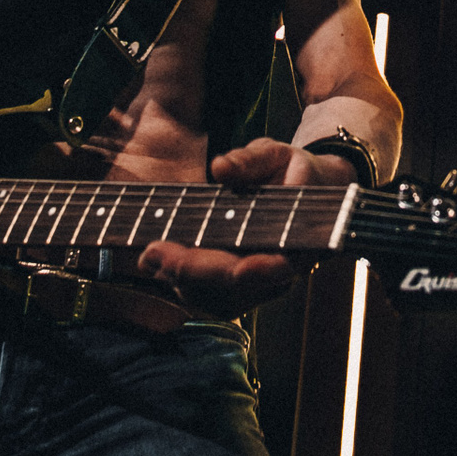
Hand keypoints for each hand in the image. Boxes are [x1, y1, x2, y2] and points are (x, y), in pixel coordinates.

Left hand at [132, 138, 347, 315]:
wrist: (309, 191)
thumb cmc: (292, 170)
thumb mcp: (276, 153)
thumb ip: (251, 160)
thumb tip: (221, 167)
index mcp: (298, 239)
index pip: (268, 267)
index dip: (233, 270)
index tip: (191, 258)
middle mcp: (281, 271)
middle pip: (232, 289)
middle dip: (188, 273)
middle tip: (150, 252)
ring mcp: (263, 285)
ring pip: (220, 301)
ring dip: (181, 284)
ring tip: (148, 258)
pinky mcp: (244, 289)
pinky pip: (213, 299)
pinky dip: (184, 286)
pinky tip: (159, 266)